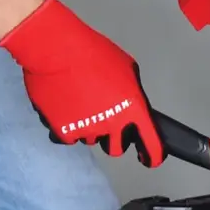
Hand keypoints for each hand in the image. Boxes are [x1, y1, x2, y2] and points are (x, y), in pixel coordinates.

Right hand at [0, 0, 164, 166]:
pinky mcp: (64, 132)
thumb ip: (132, 92)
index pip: (151, 144)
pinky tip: (65, 108)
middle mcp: (113, 124)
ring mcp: (88, 130)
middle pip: (117, 148)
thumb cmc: (92, 52)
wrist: (57, 50)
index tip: (148, 158)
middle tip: (105, 121)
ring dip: (88, 127)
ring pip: (91, 140)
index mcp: (133, 108)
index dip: (152, 155)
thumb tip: (131, 102)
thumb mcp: (126, 67)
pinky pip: (68, 137)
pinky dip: (67, 126)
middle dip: (114, 138)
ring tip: (79, 102)